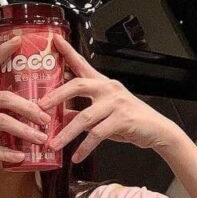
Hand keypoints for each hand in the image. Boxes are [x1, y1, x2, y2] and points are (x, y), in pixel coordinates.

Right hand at [0, 36, 51, 169]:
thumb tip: (17, 118)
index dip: (2, 51)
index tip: (19, 40)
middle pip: (4, 97)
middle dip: (29, 108)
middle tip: (46, 118)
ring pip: (1, 121)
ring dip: (24, 131)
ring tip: (40, 139)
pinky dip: (6, 153)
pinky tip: (19, 158)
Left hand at [38, 35, 185, 162]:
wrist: (156, 130)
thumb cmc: (128, 121)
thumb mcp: (103, 115)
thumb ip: (83, 113)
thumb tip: (62, 116)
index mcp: (102, 84)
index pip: (82, 64)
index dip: (68, 52)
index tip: (55, 40)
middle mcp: (108, 89)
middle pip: (77, 85)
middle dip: (56, 96)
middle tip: (40, 106)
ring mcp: (115, 103)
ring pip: (84, 117)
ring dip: (67, 133)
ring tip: (54, 144)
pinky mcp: (122, 120)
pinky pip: (97, 134)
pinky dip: (84, 147)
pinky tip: (76, 157)